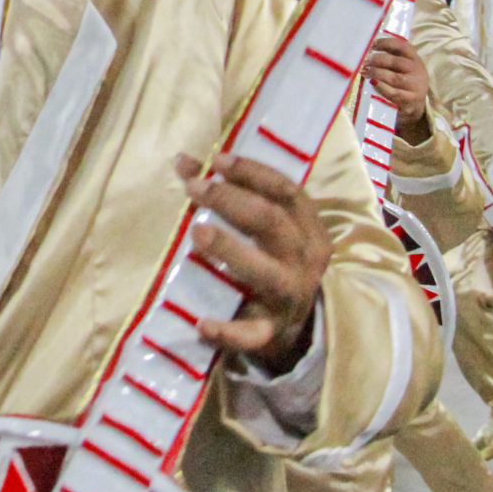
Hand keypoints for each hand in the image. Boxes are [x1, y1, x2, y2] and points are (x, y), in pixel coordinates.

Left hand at [174, 151, 331, 371]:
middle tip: (194, 188)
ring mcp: (291, 295)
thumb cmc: (276, 262)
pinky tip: (202, 323)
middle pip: (271, 221)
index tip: (216, 159)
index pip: (285, 190)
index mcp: (308, 227)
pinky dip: (228, 330)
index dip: (251, 172)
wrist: (297, 327)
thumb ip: (230, 194)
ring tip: (196, 232)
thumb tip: (184, 162)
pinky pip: (252, 332)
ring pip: (264, 271)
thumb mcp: (265, 228)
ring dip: (230, 249)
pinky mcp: (272, 331)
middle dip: (230, 200)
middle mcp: (304, 258)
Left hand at [361, 34, 429, 140]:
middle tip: (365, 61)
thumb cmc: (403, 81)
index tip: (371, 45)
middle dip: (378, 60)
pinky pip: (393, 93)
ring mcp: (415, 85)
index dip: (385, 43)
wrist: (415, 105)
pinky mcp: (410, 99)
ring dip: (377, 74)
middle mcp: (417, 70)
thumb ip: (388, 58)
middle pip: (396, 62)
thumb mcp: (401, 67)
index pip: (402, 46)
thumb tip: (365, 52)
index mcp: (414, 58)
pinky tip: (372, 83)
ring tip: (365, 72)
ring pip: (394, 78)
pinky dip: (381, 87)